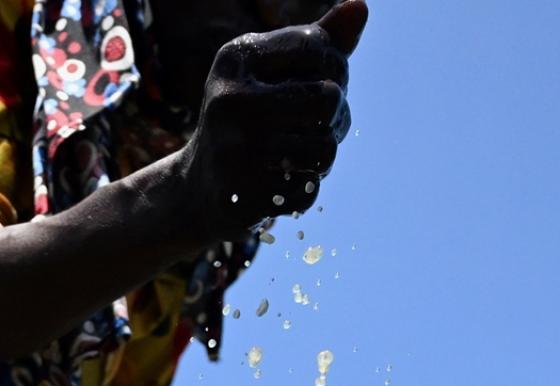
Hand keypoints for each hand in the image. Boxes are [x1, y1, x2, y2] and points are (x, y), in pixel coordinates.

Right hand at [175, 0, 368, 232]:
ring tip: (301, 155)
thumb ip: (317, 44)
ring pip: (325, 148)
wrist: (199, 189)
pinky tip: (280, 183)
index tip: (327, 82)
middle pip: (328, 98)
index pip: (318, 48)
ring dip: (323, 155)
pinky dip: (304, 187)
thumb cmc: (248, 120)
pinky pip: (309, 187)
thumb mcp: (273, 74)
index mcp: (236, 58)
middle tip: (320, 124)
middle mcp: (231, 99)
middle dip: (336, 114)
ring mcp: (236, 149)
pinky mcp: (244, 192)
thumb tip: (361, 6)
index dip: (337, 68)